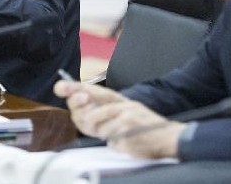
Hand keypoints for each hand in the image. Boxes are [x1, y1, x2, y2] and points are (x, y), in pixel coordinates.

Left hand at [54, 81, 182, 158]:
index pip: (92, 90)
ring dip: (104, 135)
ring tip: (119, 133)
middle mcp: (121, 104)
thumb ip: (103, 112)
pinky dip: (116, 143)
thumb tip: (80, 114)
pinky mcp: (127, 130)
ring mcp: (124, 116)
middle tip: (91, 124)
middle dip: (84, 119)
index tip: (61, 88)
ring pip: (97, 127)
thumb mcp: (124, 113)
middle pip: (87, 110)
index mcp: (118, 99)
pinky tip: (126, 140)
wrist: (168, 137)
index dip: (74, 88)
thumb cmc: (143, 127)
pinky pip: (110, 140)